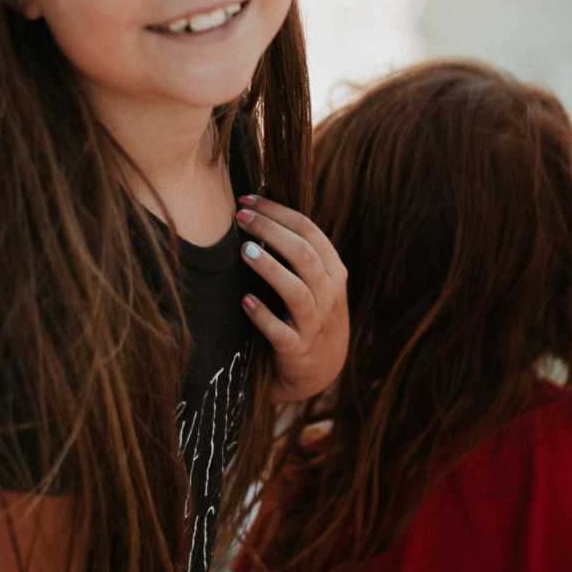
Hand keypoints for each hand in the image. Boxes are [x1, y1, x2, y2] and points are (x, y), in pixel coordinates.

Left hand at [235, 195, 348, 402]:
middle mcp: (328, 294)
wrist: (320, 371)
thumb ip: (296, 253)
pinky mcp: (297, 350)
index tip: (246, 200)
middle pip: (303, 254)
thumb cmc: (309, 315)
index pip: (308, 230)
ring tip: (243, 251)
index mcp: (332, 271)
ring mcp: (315, 324)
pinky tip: (244, 302)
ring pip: (296, 290)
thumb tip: (256, 211)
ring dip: (269, 268)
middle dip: (270, 231)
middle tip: (239, 218)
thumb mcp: (315, 282)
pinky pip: (281, 332)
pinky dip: (263, 316)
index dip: (277, 212)